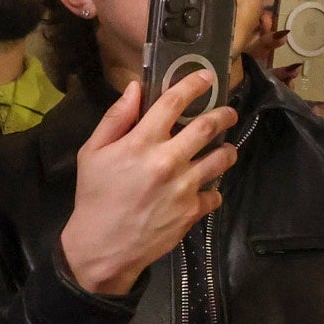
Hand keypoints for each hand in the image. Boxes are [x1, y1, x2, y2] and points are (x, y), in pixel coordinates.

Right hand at [56, 74, 237, 295]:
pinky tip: (206, 188)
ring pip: (221, 159)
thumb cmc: (95, 196)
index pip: (174, 102)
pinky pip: (215, 194)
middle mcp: (168, 160)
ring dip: (227, 151)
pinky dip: (213, 189)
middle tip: (229, 112)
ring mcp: (184, 186)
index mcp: (142, 142)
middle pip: (208, 127)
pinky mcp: (193, 210)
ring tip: (226, 149)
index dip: (194, 85)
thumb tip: (135, 88)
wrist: (103, 246)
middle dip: (224, 115)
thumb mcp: (93, 153)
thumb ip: (116, 118)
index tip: (207, 76)